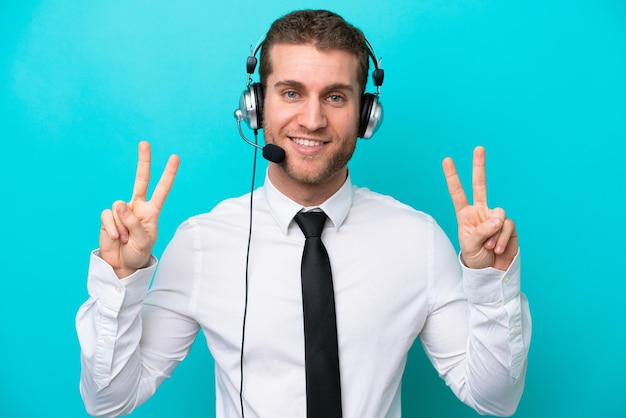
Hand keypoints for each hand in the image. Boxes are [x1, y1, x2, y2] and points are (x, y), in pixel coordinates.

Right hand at [99, 141, 179, 277]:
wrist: (122, 264)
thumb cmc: (138, 252)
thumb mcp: (143, 241)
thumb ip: (135, 223)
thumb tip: (121, 205)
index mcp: (152, 211)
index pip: (162, 190)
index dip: (168, 174)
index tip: (175, 157)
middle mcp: (138, 207)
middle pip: (141, 180)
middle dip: (143, 161)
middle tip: (145, 143)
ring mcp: (122, 211)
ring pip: (119, 207)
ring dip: (122, 226)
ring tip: (125, 239)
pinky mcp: (108, 217)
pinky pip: (107, 216)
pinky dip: (111, 228)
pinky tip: (115, 238)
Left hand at [442, 146, 517, 270]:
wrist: (491, 271)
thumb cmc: (475, 258)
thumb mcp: (470, 246)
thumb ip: (481, 231)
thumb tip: (498, 219)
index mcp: (465, 214)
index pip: (458, 193)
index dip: (453, 177)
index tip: (447, 160)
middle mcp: (481, 211)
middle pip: (481, 185)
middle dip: (479, 166)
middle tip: (479, 148)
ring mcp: (495, 217)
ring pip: (498, 214)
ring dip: (492, 234)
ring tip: (488, 247)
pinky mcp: (509, 225)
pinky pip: (507, 226)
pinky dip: (501, 239)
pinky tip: (497, 249)